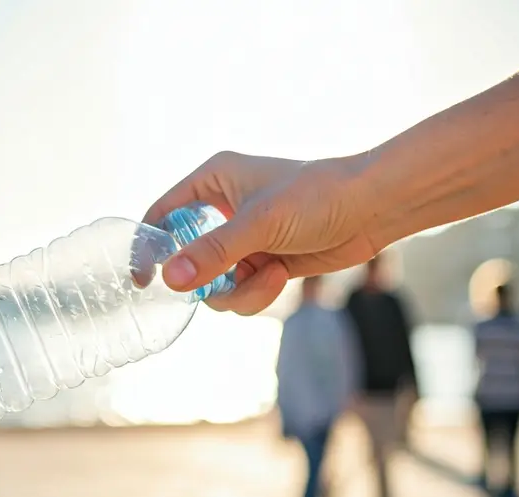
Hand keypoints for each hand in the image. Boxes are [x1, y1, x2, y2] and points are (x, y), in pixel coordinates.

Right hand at [144, 151, 378, 314]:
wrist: (373, 209)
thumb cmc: (317, 196)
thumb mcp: (259, 224)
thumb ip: (213, 253)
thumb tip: (170, 280)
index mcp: (212, 181)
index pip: (162, 215)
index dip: (150, 247)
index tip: (145, 281)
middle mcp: (223, 208)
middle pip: (187, 259)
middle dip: (207, 280)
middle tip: (222, 285)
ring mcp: (244, 239)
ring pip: (215, 284)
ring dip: (238, 290)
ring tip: (270, 276)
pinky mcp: (264, 262)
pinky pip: (241, 292)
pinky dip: (257, 293)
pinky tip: (281, 277)